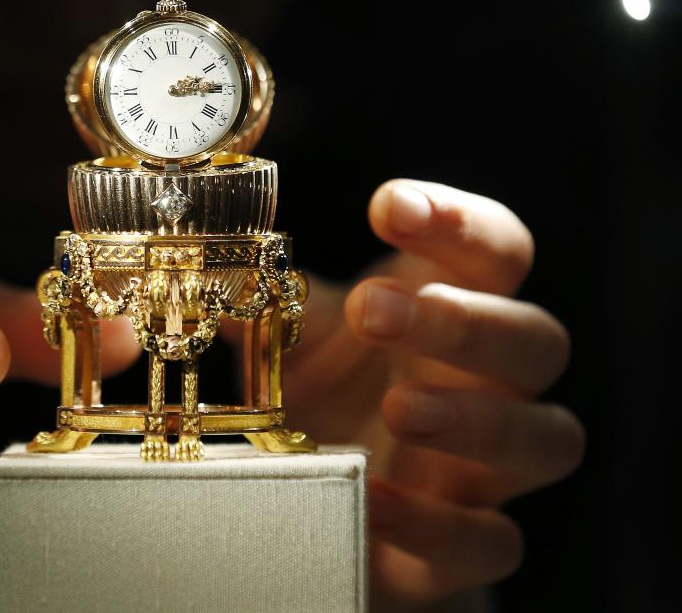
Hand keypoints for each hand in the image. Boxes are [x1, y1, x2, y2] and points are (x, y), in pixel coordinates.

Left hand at [280, 180, 583, 611]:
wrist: (317, 497)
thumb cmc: (320, 397)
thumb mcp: (290, 339)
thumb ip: (261, 301)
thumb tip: (202, 264)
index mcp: (449, 313)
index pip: (495, 251)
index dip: (459, 221)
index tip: (388, 206)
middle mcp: (486, 386)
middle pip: (538, 340)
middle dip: (463, 321)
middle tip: (373, 310)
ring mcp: (485, 468)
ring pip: (548, 439)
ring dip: (478, 419)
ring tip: (401, 405)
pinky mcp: (464, 544)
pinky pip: (490, 542)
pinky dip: (442, 526)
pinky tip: (374, 498)